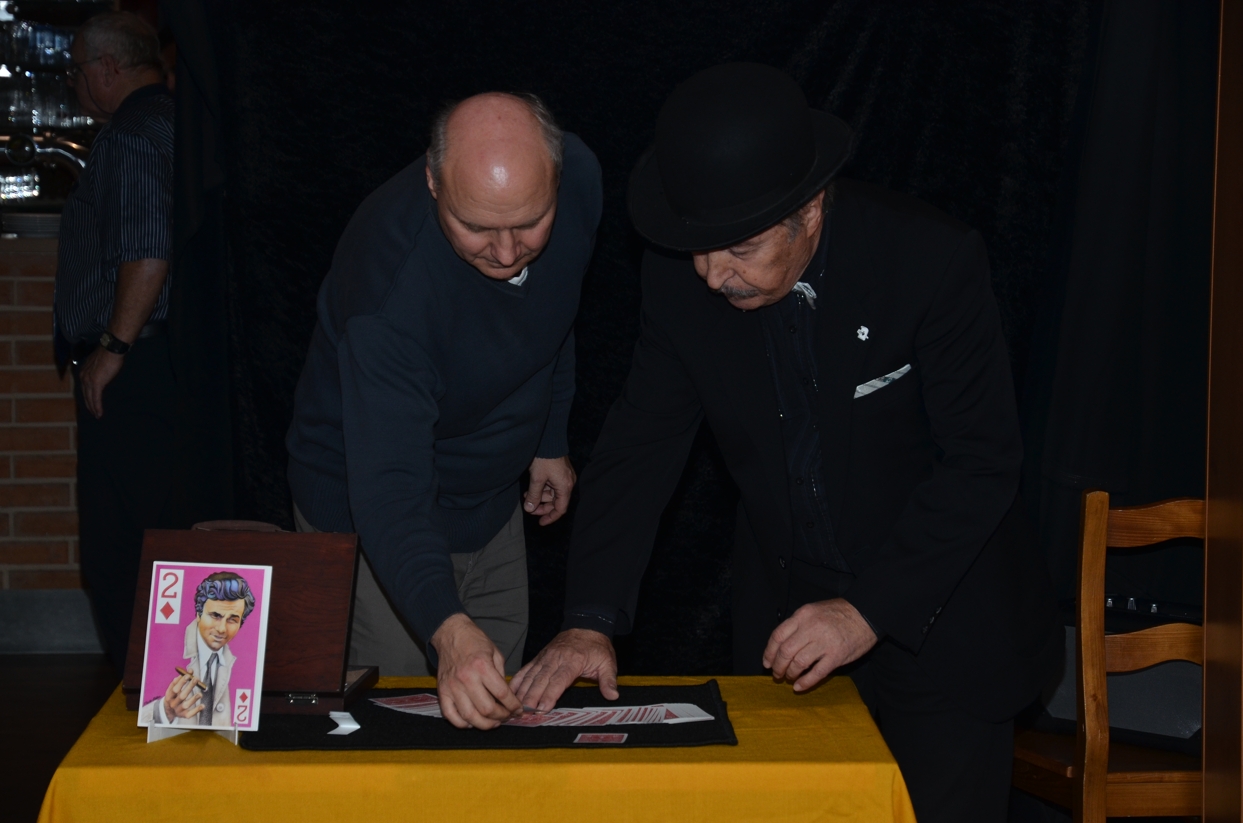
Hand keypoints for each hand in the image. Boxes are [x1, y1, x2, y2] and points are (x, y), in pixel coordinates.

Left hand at [78, 346, 124, 418]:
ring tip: (97, 416)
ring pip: (89, 398)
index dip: (87, 396)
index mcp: (84, 371)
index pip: (84, 387)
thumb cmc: (109, 353)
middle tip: (93, 413)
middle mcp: (83, 376)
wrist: (111, 349)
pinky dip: (97, 407)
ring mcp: (89, 380)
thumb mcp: (101, 363)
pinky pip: (95, 398)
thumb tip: (104, 376)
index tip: (91, 402)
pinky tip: (99, 413)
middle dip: (89, 405)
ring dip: (93, 408)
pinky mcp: (96, 384)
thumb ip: (99, 371)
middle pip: (85, 394)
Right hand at [162, 670, 203, 720]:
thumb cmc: (173, 696)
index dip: (181, 682)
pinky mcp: (184, 715)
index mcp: (169, 696)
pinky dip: (196, 710)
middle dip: (189, 687)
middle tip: (196, 679)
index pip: (174, 689)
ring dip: (193, 699)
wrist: (168, 711)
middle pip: (181, 696)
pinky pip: (190, 714)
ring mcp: (178, 710)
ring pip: (186, 705)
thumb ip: (179, 681)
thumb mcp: (173, 689)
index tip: (188, 675)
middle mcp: (173, 704)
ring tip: (200, 694)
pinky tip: (202, 706)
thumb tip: (187, 672)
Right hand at [430, 613, 522, 729]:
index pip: (502, 694)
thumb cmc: (474, 642)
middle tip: (507, 716)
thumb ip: (501, 676)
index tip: (518, 710)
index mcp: (482, 666)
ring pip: (470, 716)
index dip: (513, 706)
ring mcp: (452, 687)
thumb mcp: (495, 653)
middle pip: (487, 709)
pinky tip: (473, 721)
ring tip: (493, 722)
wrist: (451, 634)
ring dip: (485, 724)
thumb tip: (507, 698)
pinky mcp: (442, 691)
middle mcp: (466, 678)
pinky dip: (462, 724)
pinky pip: (450, 715)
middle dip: (502, 717)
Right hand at [511, 628, 617, 711]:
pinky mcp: (539, 657)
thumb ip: (608, 680)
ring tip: (516, 707)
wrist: (586, 626)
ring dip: (523, 691)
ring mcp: (545, 657)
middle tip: (525, 713)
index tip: (543, 708)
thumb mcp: (608, 662)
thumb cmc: (596, 647)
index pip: (559, 679)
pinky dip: (518, 680)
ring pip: (531, 675)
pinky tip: (511, 692)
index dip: (550, 694)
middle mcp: (556, 658)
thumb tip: (613, 695)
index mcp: (573, 660)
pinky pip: (526, 669)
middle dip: (532, 697)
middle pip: (541, 680)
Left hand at [524, 455, 575, 525]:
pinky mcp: (559, 472)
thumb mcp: (537, 479)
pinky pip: (552, 485)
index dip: (550, 517)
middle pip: (556, 502)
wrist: (549, 440)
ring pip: (552, 493)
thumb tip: (529, 509)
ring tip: (527, 495)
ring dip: (540, 496)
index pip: (560, 509)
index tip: (540, 522)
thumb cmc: (544, 459)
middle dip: (541, 506)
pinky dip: (542, 489)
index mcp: (565, 487)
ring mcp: (564, 477)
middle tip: (529, 508)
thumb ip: (534, 496)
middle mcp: (567, 483)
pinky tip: (532, 488)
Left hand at [762, 598, 878, 692]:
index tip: (767, 662)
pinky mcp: (836, 656)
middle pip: (785, 652)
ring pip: (798, 663)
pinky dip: (805, 682)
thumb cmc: (839, 612)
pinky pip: (816, 673)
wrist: (866, 614)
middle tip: (777, 674)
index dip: (769, 652)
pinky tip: (799, 687)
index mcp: (802, 615)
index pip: (778, 636)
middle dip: (778, 666)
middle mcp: (811, 628)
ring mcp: (824, 643)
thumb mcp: (814, 610)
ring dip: (790, 674)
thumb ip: (798, 625)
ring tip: (789, 678)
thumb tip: (781, 644)